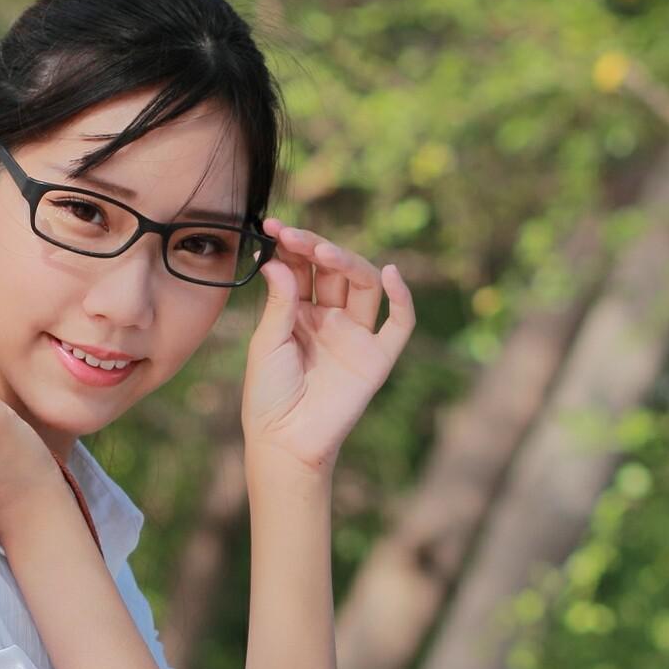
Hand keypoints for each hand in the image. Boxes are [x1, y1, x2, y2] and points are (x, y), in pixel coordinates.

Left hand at [241, 222, 414, 471]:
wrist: (285, 442)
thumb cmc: (268, 395)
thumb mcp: (266, 344)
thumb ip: (279, 303)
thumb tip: (281, 260)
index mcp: (300, 313)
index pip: (303, 268)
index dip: (292, 246)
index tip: (273, 227)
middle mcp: (331, 318)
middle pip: (334, 271)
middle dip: (316, 249)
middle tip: (295, 236)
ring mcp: (356, 336)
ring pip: (364, 286)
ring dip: (349, 263)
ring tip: (325, 252)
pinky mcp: (377, 358)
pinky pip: (399, 324)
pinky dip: (402, 299)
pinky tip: (392, 274)